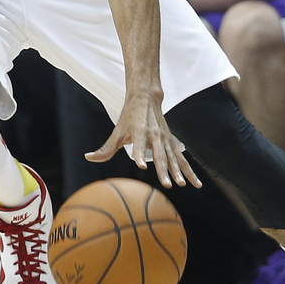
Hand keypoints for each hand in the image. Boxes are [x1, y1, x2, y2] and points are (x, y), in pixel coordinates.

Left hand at [85, 92, 201, 188]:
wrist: (147, 98)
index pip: (139, 144)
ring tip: (181, 185)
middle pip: (159, 155)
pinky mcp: (171, 142)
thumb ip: (105, 148)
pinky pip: (182, 159)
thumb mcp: (117, 131)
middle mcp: (154, 134)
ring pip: (173, 158)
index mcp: (140, 130)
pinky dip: (189, 171)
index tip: (140, 166)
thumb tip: (88, 157)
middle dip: (163, 170)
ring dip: (178, 171)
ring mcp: (165, 139)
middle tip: (167, 185)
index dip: (139, 154)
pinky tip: (195, 184)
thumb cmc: (130, 116)